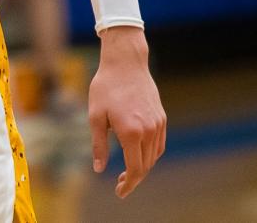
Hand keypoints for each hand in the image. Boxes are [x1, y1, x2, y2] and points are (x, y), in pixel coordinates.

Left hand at [89, 26, 166, 197]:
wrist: (125, 63)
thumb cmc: (105, 88)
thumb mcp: (94, 116)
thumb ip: (98, 145)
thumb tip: (98, 169)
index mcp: (131, 132)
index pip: (135, 169)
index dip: (128, 184)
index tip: (119, 192)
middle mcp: (149, 130)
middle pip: (146, 165)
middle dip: (134, 178)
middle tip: (120, 184)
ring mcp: (158, 124)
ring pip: (154, 156)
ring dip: (143, 167)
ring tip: (127, 171)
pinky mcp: (161, 118)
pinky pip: (159, 143)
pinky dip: (150, 154)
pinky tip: (138, 154)